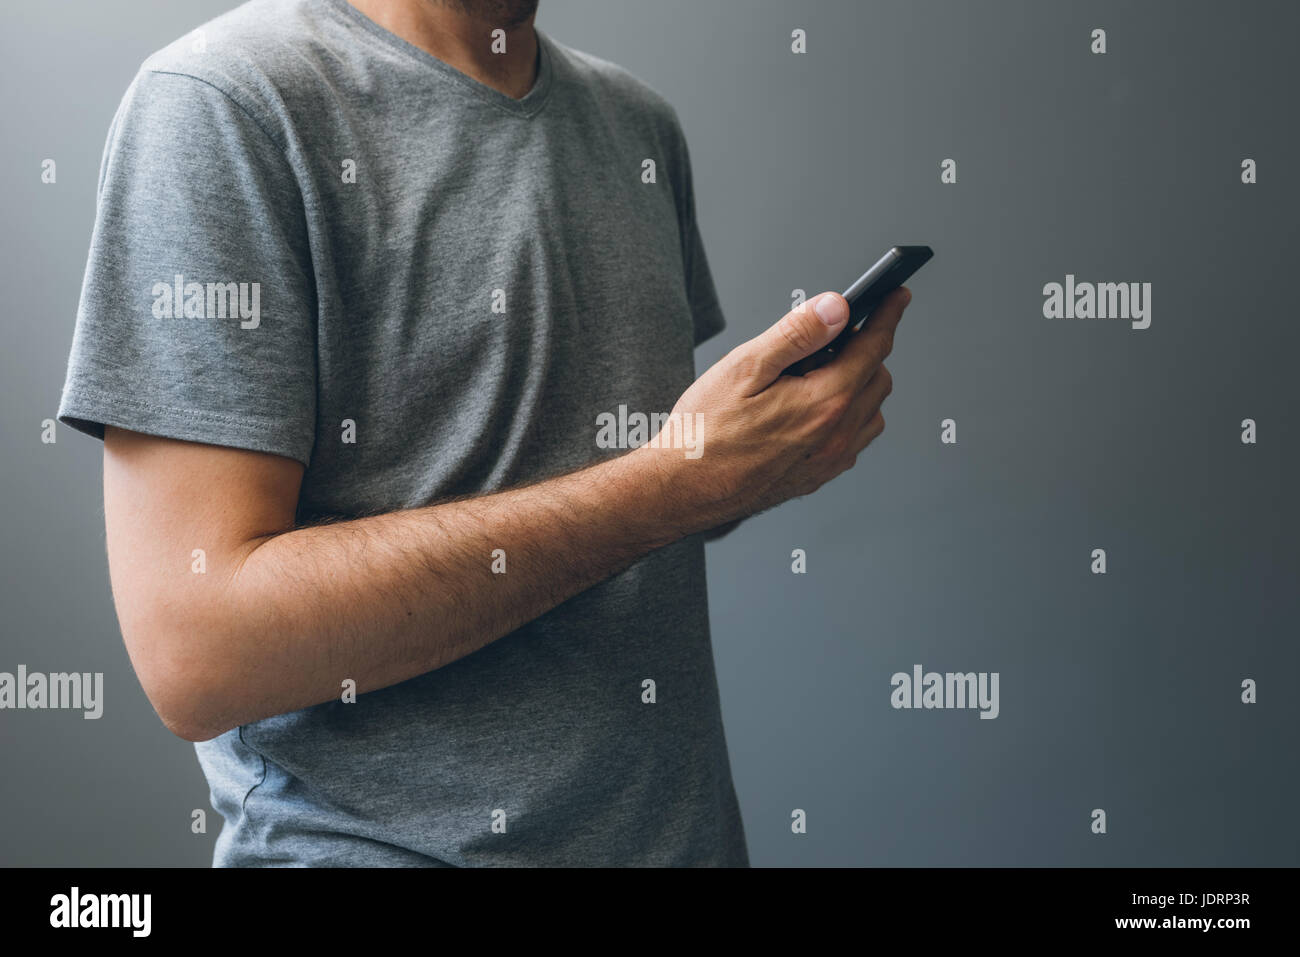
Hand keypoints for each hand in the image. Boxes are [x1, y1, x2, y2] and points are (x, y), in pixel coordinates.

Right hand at [640, 286, 910, 530]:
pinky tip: (811, 409)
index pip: (873, 348)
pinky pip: (853, 440)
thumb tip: (837, 307)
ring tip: (817, 374)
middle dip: (867, 350)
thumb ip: (797, 334)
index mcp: (824, 402)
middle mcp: (836, 436)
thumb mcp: (745, 367)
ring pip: (870, 412)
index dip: (887, 316)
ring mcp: (829, 461)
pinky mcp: (817, 477)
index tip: (897, 296)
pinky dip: (848, 416)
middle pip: (878, 379)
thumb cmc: (705, 430)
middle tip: (832, 335)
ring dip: (859, 386)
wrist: (682, 490)